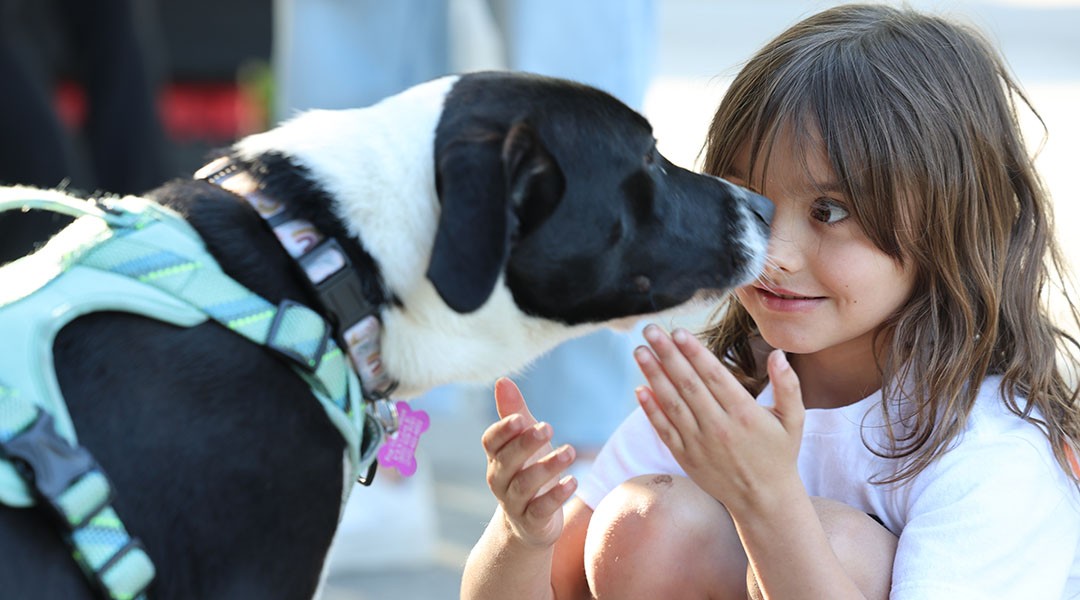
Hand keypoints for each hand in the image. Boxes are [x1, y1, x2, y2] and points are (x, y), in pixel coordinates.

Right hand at [481, 378, 576, 547]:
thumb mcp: (524, 441)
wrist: (529, 524)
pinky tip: (573, 481)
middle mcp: (500, 480)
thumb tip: (502, 380)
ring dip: (547, 467)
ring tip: (570, 451)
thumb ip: (514, 413)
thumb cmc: (527, 471)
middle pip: (506, 461)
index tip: (520, 418)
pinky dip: (557, 496)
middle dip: (525, 444)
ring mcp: (514, 503)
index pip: (490, 442)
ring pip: (525, 485)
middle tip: (547, 427)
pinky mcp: (532, 522)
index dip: (502, 431)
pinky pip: (541, 509)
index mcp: (496, 457)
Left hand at [633, 325, 804, 513]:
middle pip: (688, 384)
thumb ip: (789, 386)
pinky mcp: (686, 457)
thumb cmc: (780, 454)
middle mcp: (719, 426)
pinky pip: (664, 429)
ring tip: (640, 351)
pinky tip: (639, 389)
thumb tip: (778, 354)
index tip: (678, 332)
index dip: (694, 352)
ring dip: (654, 375)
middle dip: (667, 354)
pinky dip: (650, 409)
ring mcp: (699, 443)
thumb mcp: (794, 420)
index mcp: (744, 413)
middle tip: (651, 330)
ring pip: (672, 403)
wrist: (764, 501)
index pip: (714, 375)